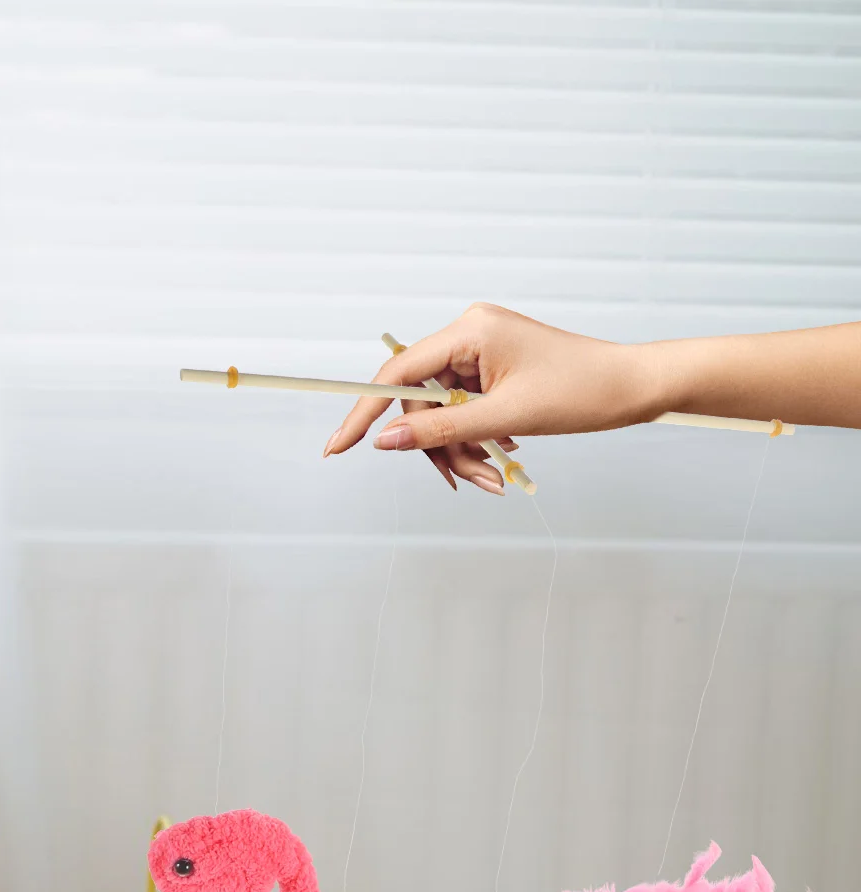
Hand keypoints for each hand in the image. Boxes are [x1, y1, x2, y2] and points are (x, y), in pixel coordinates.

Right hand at [325, 303, 663, 493]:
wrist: (635, 386)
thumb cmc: (584, 390)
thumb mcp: (506, 418)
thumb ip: (440, 429)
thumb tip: (386, 440)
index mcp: (470, 330)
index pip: (397, 374)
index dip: (365, 412)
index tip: (337, 446)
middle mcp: (470, 334)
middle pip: (420, 401)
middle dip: (440, 447)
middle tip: (470, 481)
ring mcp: (481, 352)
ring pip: (442, 414)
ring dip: (462, 451)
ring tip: (495, 475)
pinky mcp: (493, 370)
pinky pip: (464, 411)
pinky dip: (476, 440)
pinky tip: (503, 455)